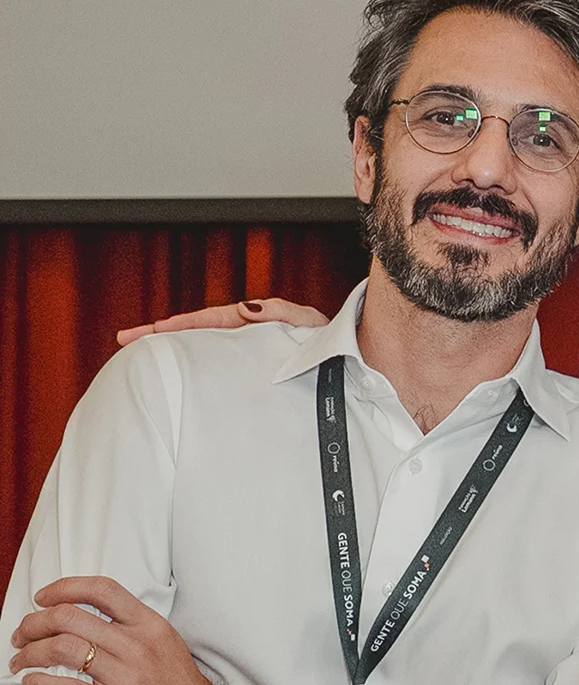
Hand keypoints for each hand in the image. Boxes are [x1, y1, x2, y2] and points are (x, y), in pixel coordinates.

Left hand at [10, 576, 232, 684]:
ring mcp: (123, 674)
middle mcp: (135, 644)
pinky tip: (33, 683)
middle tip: (23, 633)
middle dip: (35, 623)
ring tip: (21, 659)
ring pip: (63, 648)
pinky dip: (40, 684)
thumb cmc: (172, 673)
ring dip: (31, 652)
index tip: (43, 597)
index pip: (102, 590)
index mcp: (147, 622)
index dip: (65, 587)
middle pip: (71, 618)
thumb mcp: (161, 634)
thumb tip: (78, 609)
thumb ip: (127, 619)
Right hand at [116, 297, 328, 346]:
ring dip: (171, 349)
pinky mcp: (248, 367)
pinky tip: (174, 377)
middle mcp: (244, 333)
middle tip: (125, 339)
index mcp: (254, 319)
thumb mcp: (309, 322)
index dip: (179, 324)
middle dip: (160, 334)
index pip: (208, 319)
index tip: (151, 330)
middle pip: (195, 331)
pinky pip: (215, 363)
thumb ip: (282, 313)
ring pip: (201, 347)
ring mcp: (244, 350)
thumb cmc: (330, 339)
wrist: (348, 360)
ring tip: (138, 354)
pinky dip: (193, 364)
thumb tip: (247, 307)